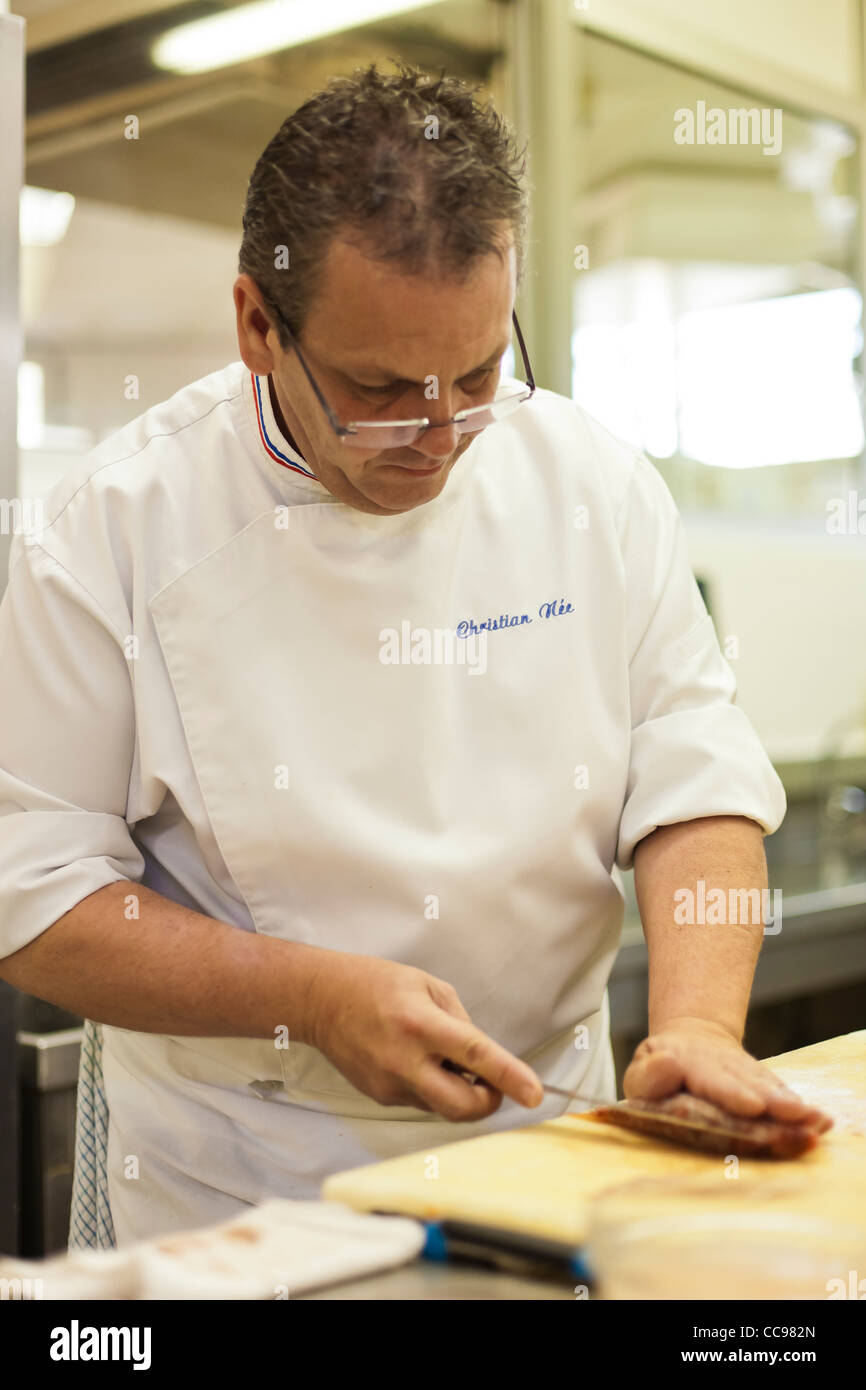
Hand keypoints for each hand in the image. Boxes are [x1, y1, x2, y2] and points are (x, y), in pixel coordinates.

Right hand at [306, 951, 543, 1120]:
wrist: (322, 1001)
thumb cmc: (376, 985)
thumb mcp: (428, 985)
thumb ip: (460, 1021)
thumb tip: (481, 1057)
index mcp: (421, 1024)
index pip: (475, 1055)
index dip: (509, 1076)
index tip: (534, 1093)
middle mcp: (404, 1061)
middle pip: (462, 1106)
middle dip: (489, 1101)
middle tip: (491, 1082)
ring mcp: (390, 1084)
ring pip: (442, 1106)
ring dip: (456, 1089)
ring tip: (438, 1055)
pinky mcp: (380, 1097)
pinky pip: (421, 1101)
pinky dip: (432, 1086)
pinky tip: (415, 1060)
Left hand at [623, 1016, 832, 1126]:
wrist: (691, 1042)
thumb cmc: (659, 1072)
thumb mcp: (639, 1074)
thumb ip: (647, 1077)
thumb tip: (667, 1064)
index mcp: (686, 1062)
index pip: (708, 1078)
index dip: (731, 1092)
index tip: (752, 1105)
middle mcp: (721, 1064)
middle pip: (747, 1082)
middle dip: (769, 1099)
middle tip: (792, 1113)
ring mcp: (744, 1071)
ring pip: (767, 1086)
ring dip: (790, 1103)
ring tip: (812, 1119)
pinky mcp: (761, 1082)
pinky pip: (779, 1092)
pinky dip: (798, 1106)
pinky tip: (819, 1119)